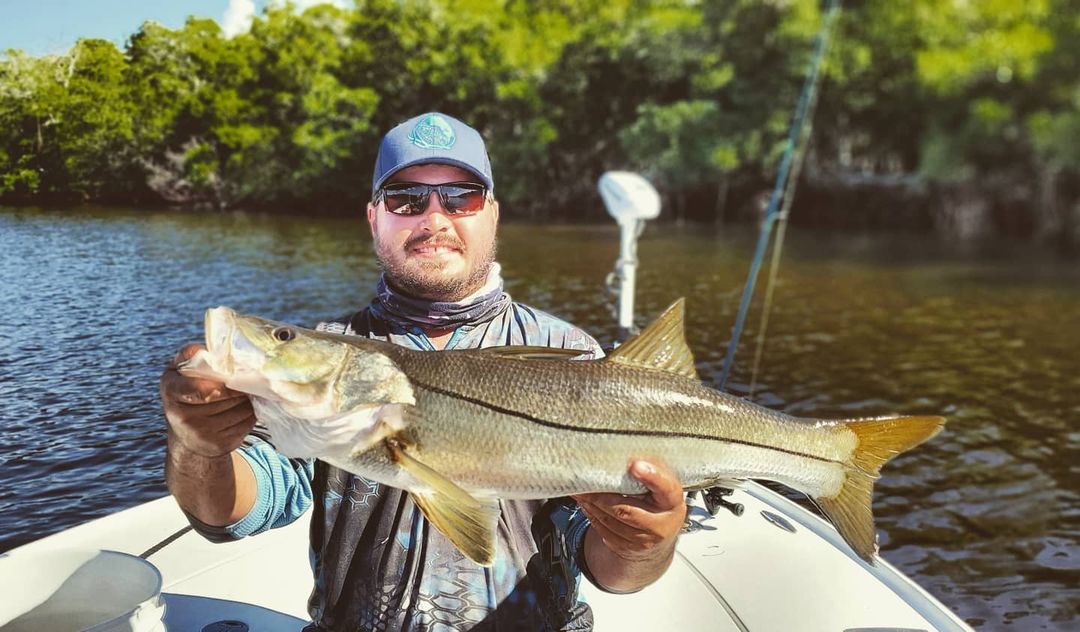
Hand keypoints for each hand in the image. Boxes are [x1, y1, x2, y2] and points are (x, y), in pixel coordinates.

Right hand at [160, 343, 254, 457]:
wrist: (187, 434)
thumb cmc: (187, 390)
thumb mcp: (180, 369)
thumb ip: (192, 355)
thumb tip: (214, 351)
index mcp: (171, 390)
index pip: (200, 387)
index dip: (220, 382)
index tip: (231, 376)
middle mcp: (182, 417)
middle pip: (226, 396)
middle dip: (239, 386)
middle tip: (247, 378)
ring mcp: (202, 435)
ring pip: (241, 408)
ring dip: (248, 398)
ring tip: (244, 392)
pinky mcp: (220, 445)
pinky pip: (247, 422)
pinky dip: (251, 412)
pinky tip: (244, 407)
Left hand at [573, 459, 685, 561]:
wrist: (659, 533)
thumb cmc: (658, 500)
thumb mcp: (662, 483)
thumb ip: (650, 468)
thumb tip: (627, 454)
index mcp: (673, 501)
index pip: (665, 488)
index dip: (651, 477)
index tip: (635, 465)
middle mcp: (661, 525)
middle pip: (626, 510)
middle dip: (602, 495)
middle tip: (586, 480)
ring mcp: (643, 540)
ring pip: (610, 521)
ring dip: (592, 504)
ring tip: (579, 489)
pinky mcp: (626, 548)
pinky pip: (603, 530)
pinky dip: (591, 514)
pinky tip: (585, 503)